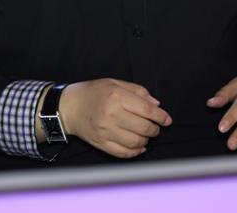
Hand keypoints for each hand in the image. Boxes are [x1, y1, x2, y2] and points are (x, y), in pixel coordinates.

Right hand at [58, 78, 172, 157]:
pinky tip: (139, 147)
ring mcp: (106, 131)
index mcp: (116, 96)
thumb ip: (137, 90)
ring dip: (146, 140)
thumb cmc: (93, 92)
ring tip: (146, 135)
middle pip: (143, 127)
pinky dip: (135, 152)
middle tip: (156, 127)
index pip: (146, 109)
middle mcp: (111, 114)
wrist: (69, 106)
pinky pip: (123, 153)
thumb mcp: (114, 83)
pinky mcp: (101, 143)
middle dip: (155, 129)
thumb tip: (156, 104)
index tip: (167, 119)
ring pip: (136, 142)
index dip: (160, 116)